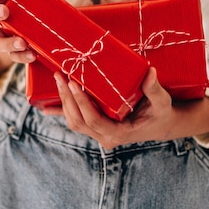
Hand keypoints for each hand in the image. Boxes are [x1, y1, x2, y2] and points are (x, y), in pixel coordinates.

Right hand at [0, 0, 54, 76]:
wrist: (37, 37)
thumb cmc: (33, 11)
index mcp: (0, 3)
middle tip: (5, 12)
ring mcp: (2, 38)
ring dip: (9, 43)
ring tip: (22, 42)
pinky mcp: (12, 53)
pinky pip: (14, 57)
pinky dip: (22, 56)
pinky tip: (32, 54)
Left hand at [51, 68, 208, 148]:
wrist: (163, 124)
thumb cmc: (162, 113)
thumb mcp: (162, 102)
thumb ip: (154, 89)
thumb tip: (150, 71)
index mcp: (119, 133)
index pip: (93, 120)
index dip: (81, 103)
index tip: (73, 83)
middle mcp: (106, 137)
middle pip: (78, 120)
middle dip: (66, 98)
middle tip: (60, 76)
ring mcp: (100, 134)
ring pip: (74, 121)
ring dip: (63, 102)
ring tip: (57, 80)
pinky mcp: (97, 128)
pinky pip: (76, 121)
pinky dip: (61, 112)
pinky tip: (45, 108)